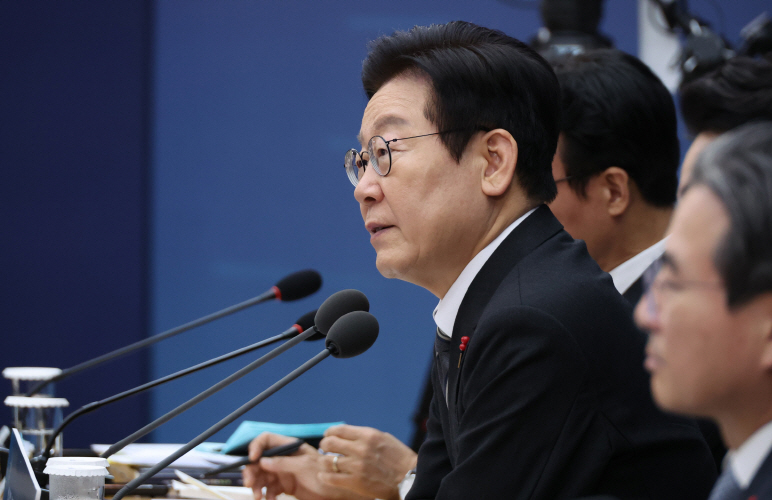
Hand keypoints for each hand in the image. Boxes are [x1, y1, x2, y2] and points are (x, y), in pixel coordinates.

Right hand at [242, 432, 369, 499]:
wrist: (336, 492)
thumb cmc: (325, 474)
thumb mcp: (303, 467)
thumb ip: (283, 463)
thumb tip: (262, 461)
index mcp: (289, 447)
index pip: (266, 440)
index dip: (256, 447)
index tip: (252, 459)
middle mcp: (283, 458)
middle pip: (259, 461)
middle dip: (252, 471)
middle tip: (250, 484)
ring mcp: (283, 472)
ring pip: (262, 476)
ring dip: (257, 486)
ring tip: (258, 497)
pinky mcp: (284, 486)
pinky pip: (269, 489)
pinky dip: (266, 495)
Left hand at [317, 425, 417, 499]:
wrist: (409, 477)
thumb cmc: (398, 458)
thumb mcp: (383, 438)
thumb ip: (365, 437)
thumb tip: (348, 436)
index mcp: (367, 435)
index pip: (339, 430)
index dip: (329, 433)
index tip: (328, 436)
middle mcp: (360, 448)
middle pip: (330, 443)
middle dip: (324, 445)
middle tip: (325, 449)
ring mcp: (357, 466)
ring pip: (328, 461)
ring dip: (324, 461)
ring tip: (326, 463)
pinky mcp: (356, 482)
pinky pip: (331, 478)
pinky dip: (324, 476)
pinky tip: (324, 475)